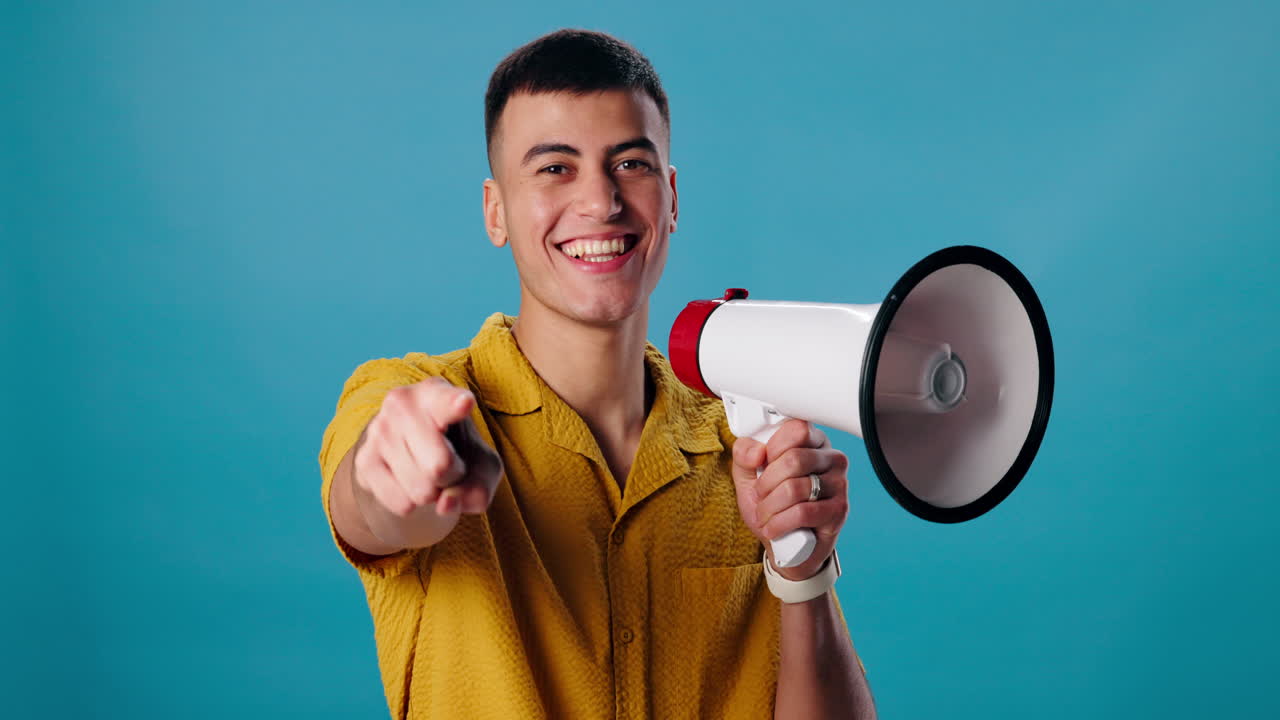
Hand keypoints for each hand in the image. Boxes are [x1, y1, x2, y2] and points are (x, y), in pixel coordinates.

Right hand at [353, 377, 503, 538]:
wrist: (413, 450)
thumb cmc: (458, 450)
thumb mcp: (482, 464)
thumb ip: (479, 486)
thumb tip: (445, 504)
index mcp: (437, 393)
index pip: (446, 402)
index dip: (456, 405)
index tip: (464, 402)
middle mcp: (403, 404)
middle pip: (440, 467)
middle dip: (452, 477)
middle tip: (447, 462)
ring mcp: (378, 431)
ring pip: (421, 490)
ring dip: (432, 492)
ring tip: (427, 469)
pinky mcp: (364, 460)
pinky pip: (401, 503)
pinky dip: (413, 503)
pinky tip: (409, 481)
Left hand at [731, 419, 849, 581]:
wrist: (785, 546)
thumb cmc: (771, 505)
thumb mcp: (748, 476)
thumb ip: (744, 455)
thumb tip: (756, 452)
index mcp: (812, 441)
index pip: (797, 428)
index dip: (773, 447)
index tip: (763, 463)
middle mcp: (831, 458)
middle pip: (793, 459)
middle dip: (766, 483)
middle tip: (760, 495)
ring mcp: (839, 484)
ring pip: (795, 488)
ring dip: (769, 507)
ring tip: (765, 515)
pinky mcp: (838, 511)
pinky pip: (803, 513)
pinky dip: (779, 523)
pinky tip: (773, 528)